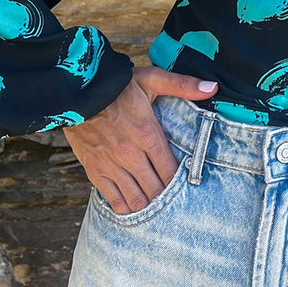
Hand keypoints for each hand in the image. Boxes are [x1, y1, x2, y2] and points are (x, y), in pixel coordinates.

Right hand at [62, 67, 218, 214]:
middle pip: (156, 190)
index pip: (171, 171)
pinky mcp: (95, 171)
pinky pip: (113, 199)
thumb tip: (211, 87)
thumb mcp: (152, 79)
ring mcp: (112, 165)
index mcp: (148, 135)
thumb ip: (182, 85)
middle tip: (176, 201)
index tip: (189, 187)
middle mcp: (131, 155)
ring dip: (148, 205)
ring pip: (136, 199)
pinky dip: (125, 207)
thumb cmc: (116, 86)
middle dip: (167, 198)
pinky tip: (134, 207)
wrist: (75, 91)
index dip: (181, 184)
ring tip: (157, 205)